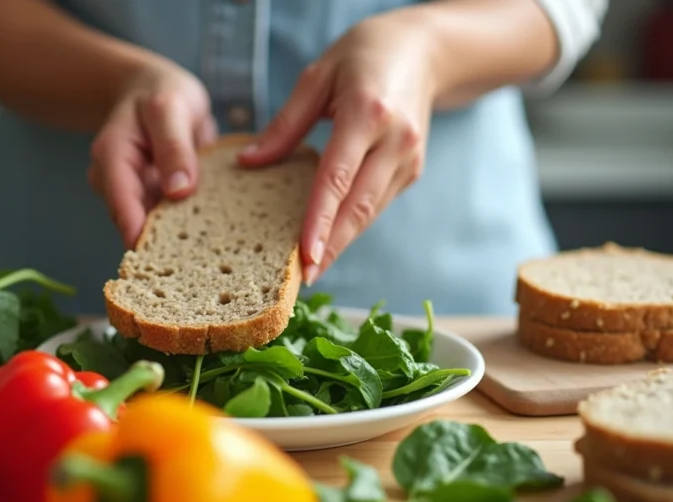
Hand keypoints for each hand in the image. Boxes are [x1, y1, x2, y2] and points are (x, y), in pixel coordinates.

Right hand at [88, 62, 216, 247]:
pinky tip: (214, 237)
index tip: (165, 261)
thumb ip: (174, 147)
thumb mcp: (170, 109)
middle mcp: (116, 183)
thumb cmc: (161, 92)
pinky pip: (169, 222)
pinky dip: (189, 228)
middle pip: (134, 225)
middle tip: (201, 266)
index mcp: (111, 158)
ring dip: (179, 240)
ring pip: (153, 229)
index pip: (122, 205)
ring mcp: (134, 195)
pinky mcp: (154, 202)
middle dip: (163, 246)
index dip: (140, 235)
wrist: (158, 90)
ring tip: (214, 253)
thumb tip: (179, 192)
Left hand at [238, 11, 435, 284]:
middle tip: (303, 280)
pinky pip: (376, 203)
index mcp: (368, 113)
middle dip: (332, 247)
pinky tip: (329, 240)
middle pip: (358, 207)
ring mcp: (408, 159)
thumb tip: (249, 163)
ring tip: (310, 270)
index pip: (337, 179)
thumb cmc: (362, 56)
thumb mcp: (317, 76)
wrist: (423, 50)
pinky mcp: (412, 170)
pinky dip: (352, 224)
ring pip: (370, 212)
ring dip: (341, 243)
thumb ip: (285, 125)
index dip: (319, 221)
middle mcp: (395, 141)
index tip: (304, 257)